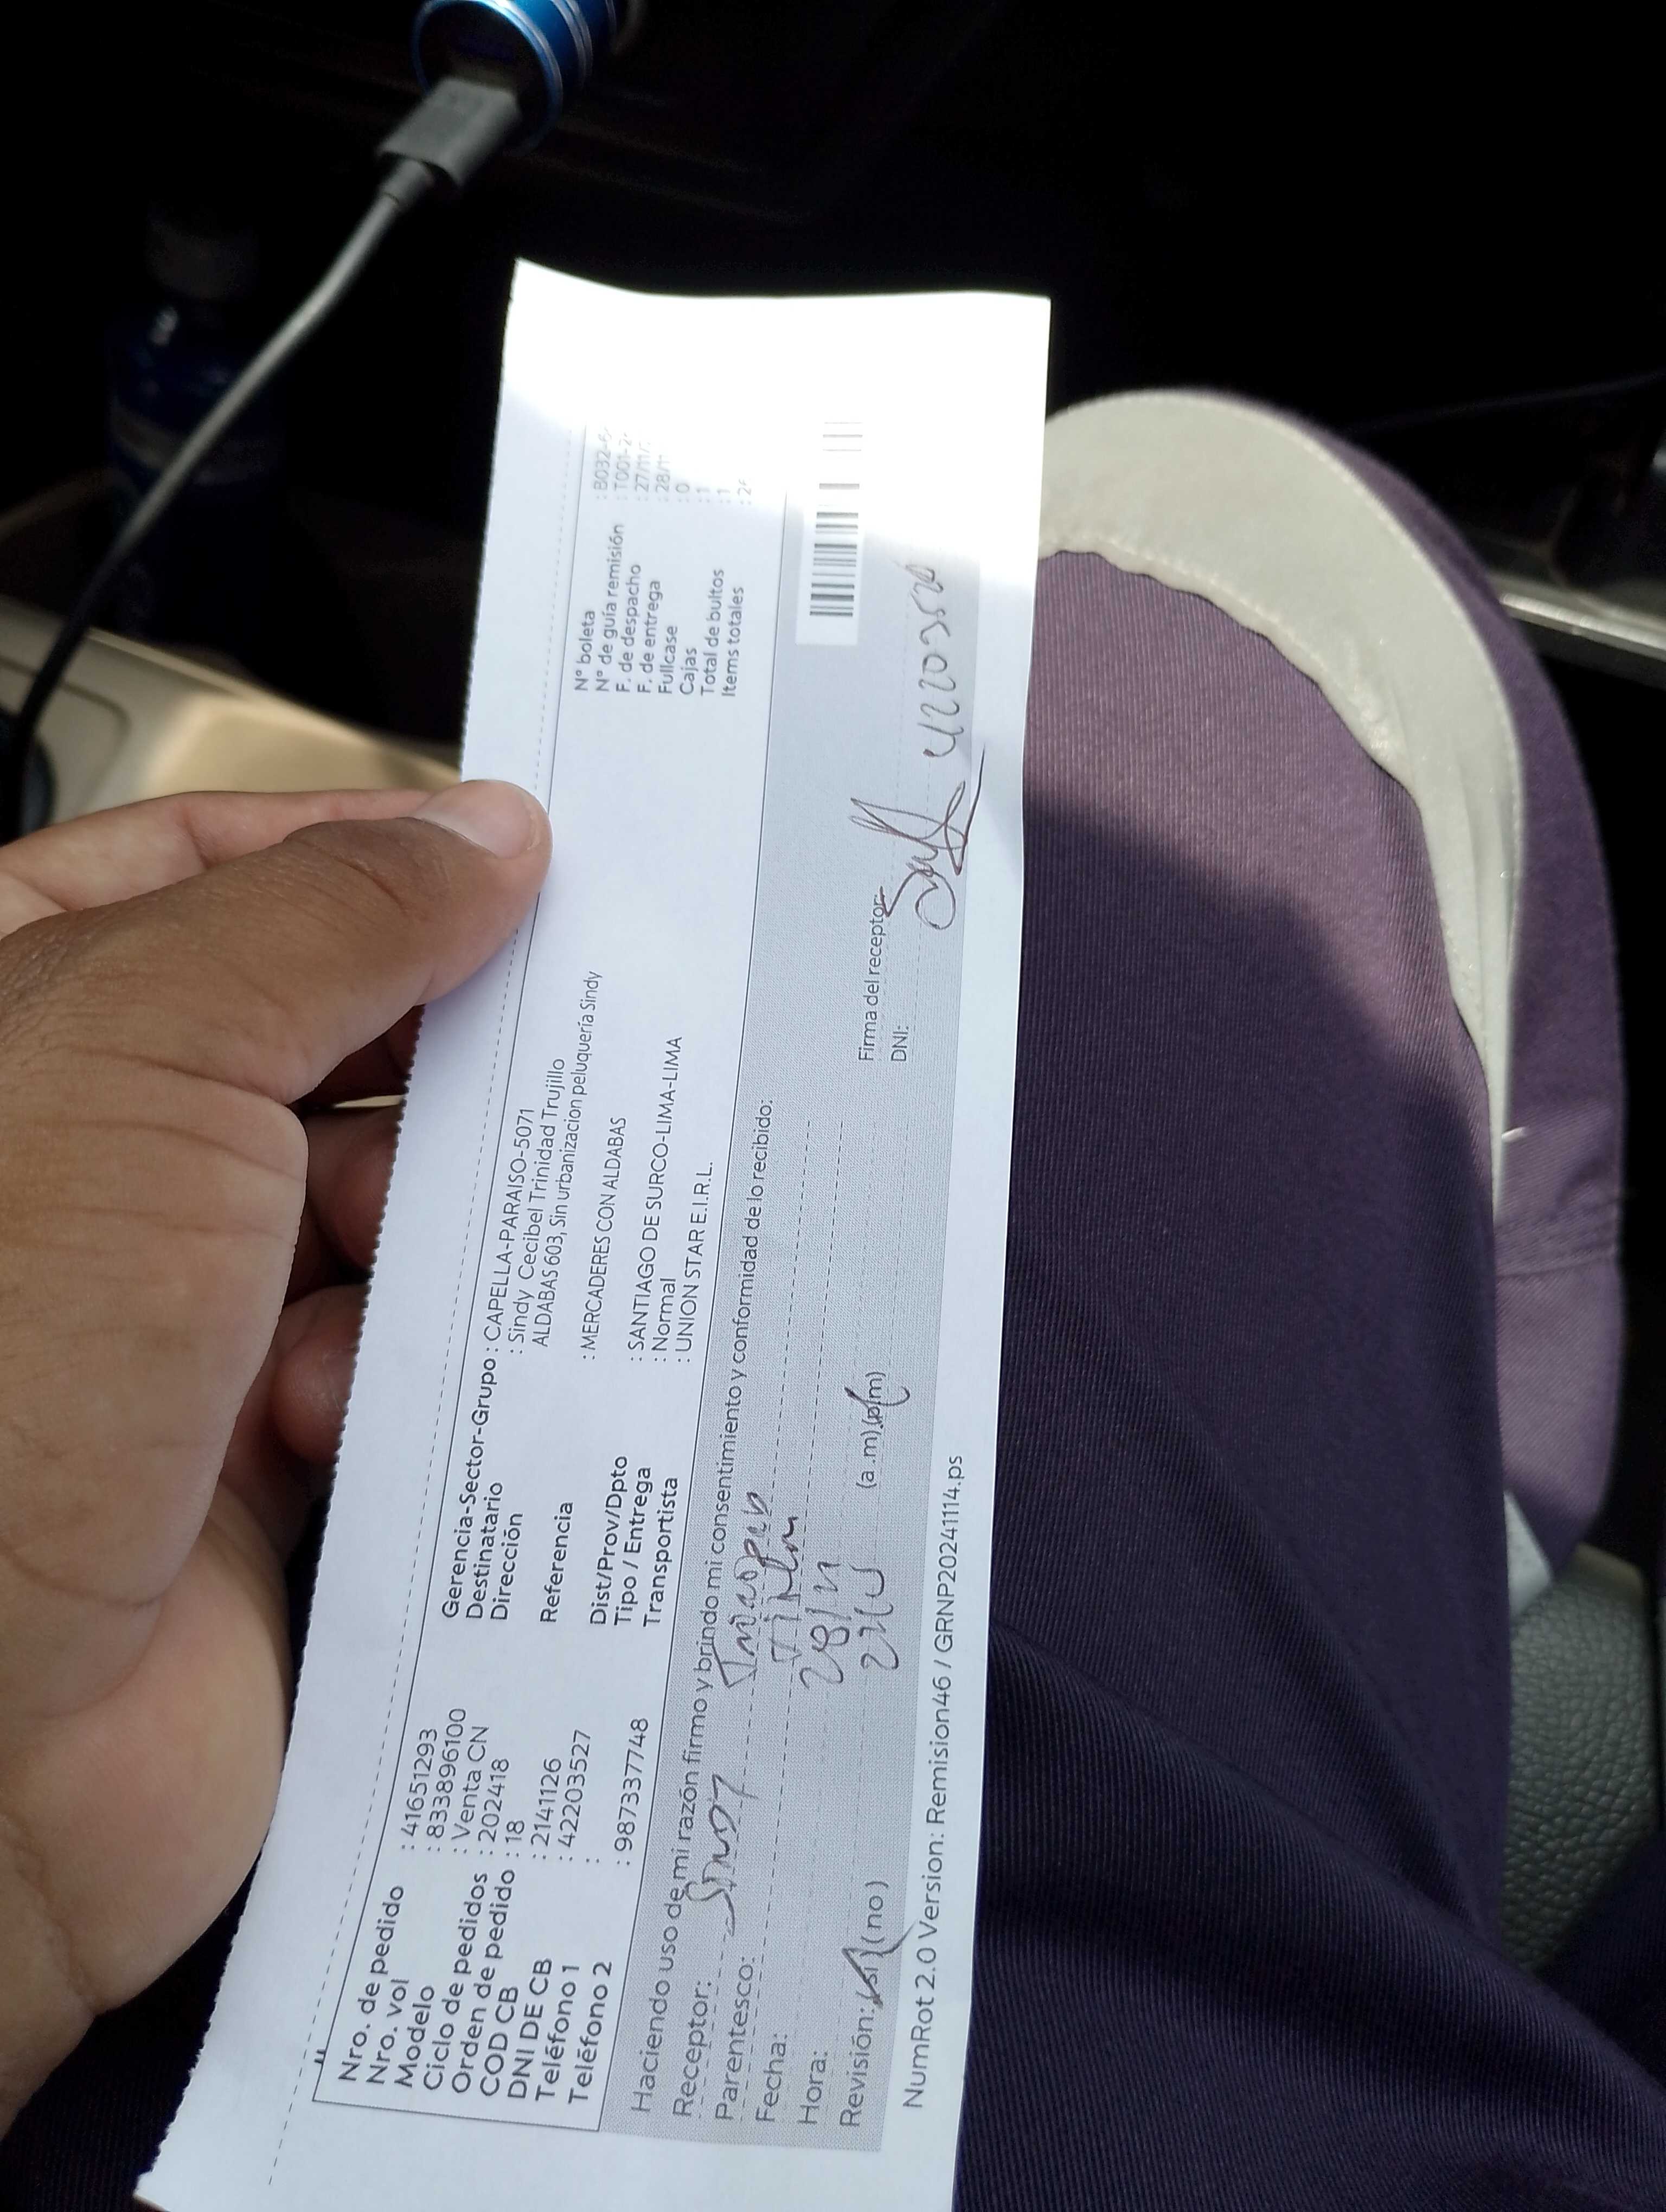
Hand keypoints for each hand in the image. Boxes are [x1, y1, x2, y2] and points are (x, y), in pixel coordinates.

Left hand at [0, 781, 548, 2124]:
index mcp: (7, 1033)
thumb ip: (322, 922)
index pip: (194, 875)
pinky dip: (396, 1381)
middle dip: (426, 1062)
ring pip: (367, 1217)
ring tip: (407, 1263)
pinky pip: (382, 1377)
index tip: (506, 858)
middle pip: (307, 1047)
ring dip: (415, 1235)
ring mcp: (153, 1324)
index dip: (352, 853)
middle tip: (539, 1057)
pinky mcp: (237, 1470)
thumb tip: (478, 837)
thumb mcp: (145, 1058)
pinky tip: (344, 1414)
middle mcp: (75, 1172)